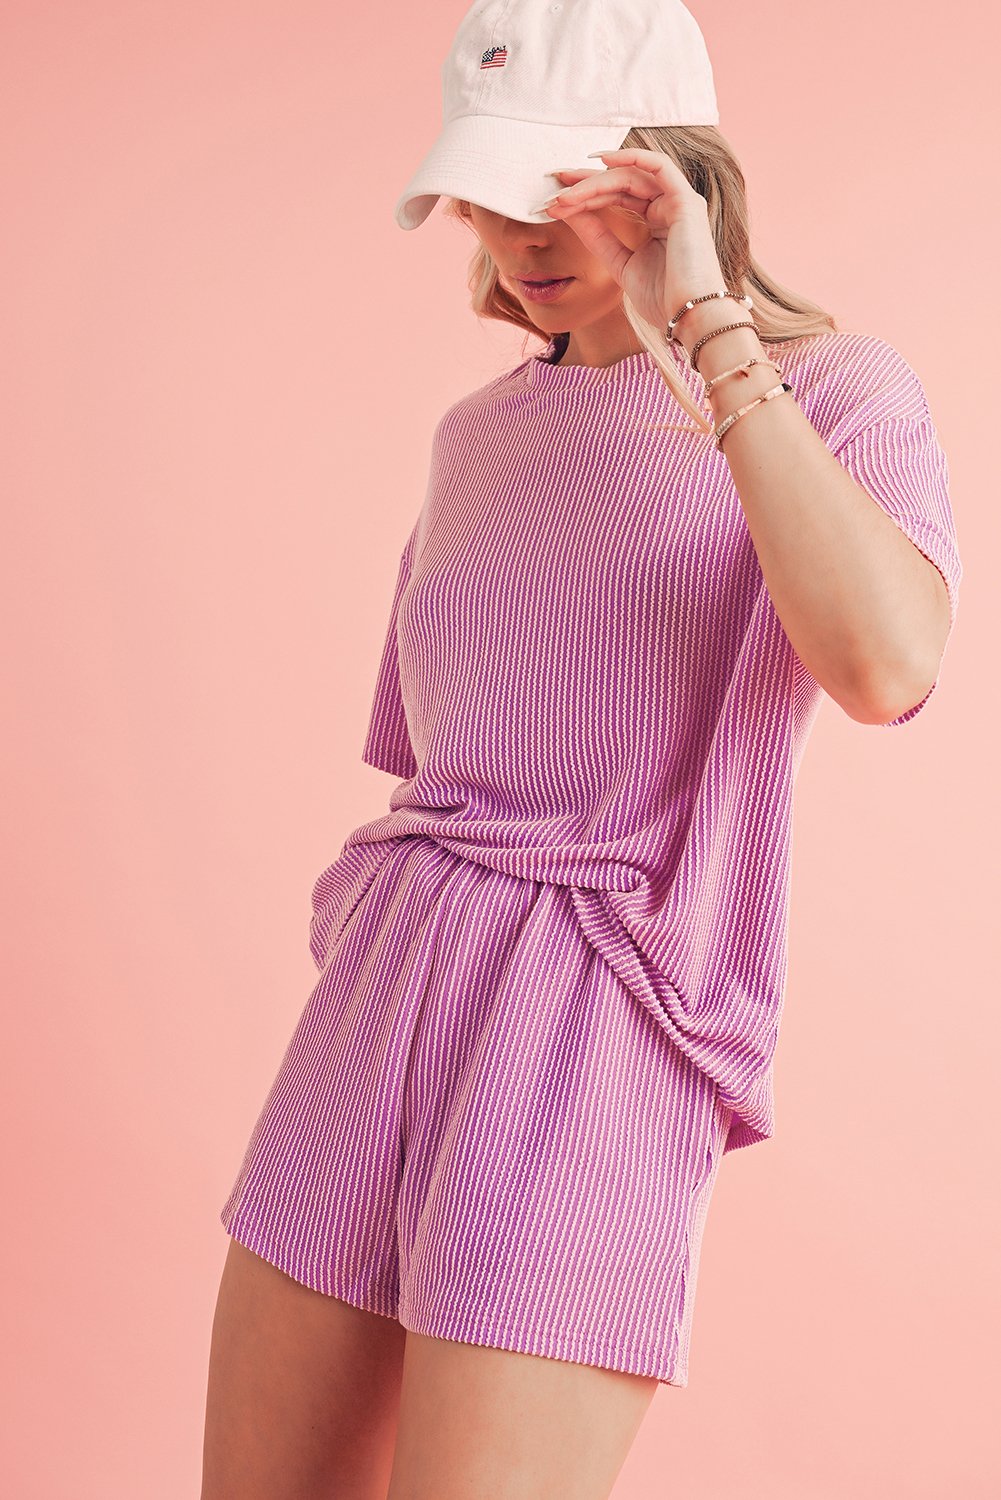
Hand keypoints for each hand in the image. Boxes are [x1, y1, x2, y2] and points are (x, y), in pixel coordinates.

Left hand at [539, 147, 725, 331]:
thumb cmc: (663, 300)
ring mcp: (679, 202)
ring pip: (630, 177)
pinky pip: (658, 166)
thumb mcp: (620, 265)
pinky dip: (631, 158)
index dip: (585, 198)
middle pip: (620, 184)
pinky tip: (601, 160)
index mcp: (657, 223)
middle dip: (584, 186)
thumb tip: (571, 214)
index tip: (554, 204)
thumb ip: (599, 238)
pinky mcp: (685, 201)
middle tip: (553, 191)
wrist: (689, 316)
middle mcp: (669, 208)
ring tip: (565, 194)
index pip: (616, 198)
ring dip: (595, 182)